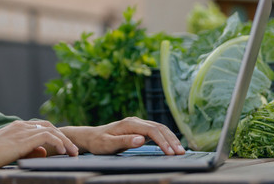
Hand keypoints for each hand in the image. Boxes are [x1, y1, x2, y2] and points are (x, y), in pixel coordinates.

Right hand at [0, 120, 78, 168]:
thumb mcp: (11, 152)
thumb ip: (28, 150)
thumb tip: (44, 152)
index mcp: (17, 127)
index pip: (41, 126)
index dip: (55, 135)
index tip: (64, 146)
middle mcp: (21, 126)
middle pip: (49, 126)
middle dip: (63, 137)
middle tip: (73, 150)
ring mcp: (22, 130)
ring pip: (51, 130)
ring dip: (65, 141)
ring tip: (73, 153)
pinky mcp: (23, 138)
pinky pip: (48, 136)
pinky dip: (59, 142)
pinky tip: (63, 152)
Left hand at [61, 117, 184, 155]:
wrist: (92, 137)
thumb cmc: (99, 142)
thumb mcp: (108, 144)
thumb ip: (124, 141)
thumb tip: (141, 139)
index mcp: (129, 123)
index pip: (151, 130)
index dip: (162, 141)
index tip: (170, 152)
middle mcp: (135, 121)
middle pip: (159, 128)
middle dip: (171, 140)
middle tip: (181, 153)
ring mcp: (138, 124)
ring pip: (159, 128)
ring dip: (171, 138)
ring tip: (180, 151)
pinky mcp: (139, 129)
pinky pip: (156, 132)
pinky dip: (166, 138)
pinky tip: (172, 146)